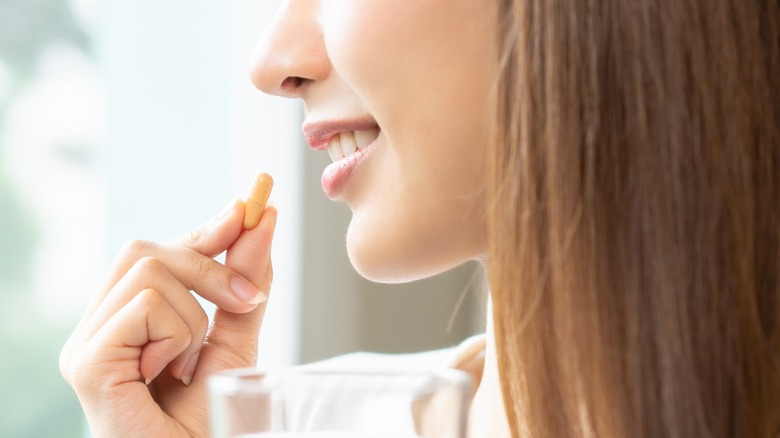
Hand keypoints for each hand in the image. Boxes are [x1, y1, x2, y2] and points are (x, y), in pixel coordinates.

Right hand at [59, 200, 277, 436]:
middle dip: (208, 264)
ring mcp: (87, 343)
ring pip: (148, 270)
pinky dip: (177, 335)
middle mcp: (100, 326)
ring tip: (189, 365)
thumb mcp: (235, 344)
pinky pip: (145, 305)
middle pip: (146, 249)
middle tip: (247, 298)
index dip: (203, 231)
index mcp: (128, 320)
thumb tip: (262, 222)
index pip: (159, 254)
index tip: (250, 210)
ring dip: (193, 316)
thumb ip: (243, 289)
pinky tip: (169, 373)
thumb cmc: (206, 421)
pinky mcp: (87, 362)